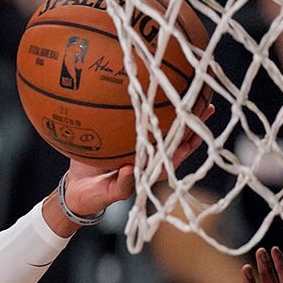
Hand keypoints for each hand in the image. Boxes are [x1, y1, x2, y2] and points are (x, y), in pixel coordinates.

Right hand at [63, 104, 216, 216]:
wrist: (76, 189)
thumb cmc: (94, 196)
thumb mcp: (107, 193)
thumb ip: (121, 185)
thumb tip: (131, 170)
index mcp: (150, 169)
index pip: (174, 154)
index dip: (188, 143)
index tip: (197, 131)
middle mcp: (149, 154)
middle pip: (175, 135)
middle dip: (191, 119)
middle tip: (206, 102)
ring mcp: (138, 143)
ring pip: (163, 123)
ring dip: (179, 108)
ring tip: (195, 90)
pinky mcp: (123, 134)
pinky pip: (139, 117)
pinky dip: (149, 104)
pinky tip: (154, 86)